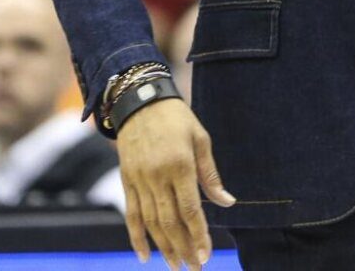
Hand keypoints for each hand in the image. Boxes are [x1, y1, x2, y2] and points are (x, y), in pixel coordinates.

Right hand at [117, 98, 235, 269]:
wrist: (139, 101)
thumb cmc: (177, 118)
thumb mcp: (200, 139)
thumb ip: (210, 174)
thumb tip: (227, 202)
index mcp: (180, 165)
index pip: (190, 209)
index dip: (198, 235)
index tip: (206, 255)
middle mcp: (157, 176)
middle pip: (170, 222)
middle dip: (183, 248)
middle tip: (194, 268)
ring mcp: (139, 180)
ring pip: (151, 222)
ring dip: (164, 247)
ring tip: (175, 265)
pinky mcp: (127, 181)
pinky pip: (131, 214)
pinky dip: (137, 237)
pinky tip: (145, 255)